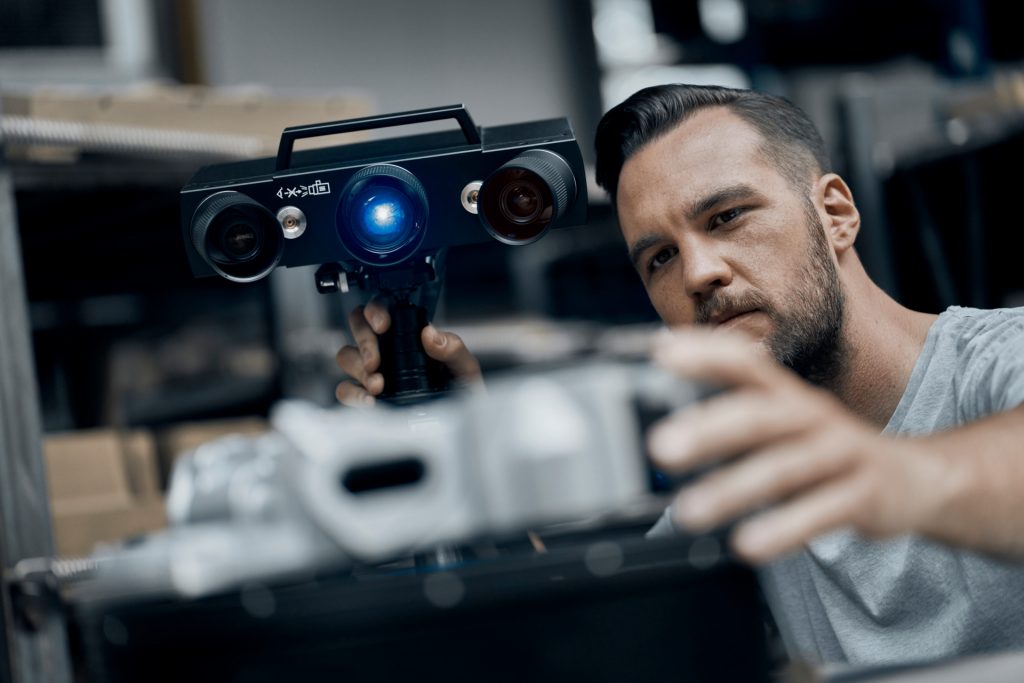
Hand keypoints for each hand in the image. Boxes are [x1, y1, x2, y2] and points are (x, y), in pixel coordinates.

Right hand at [335, 298, 481, 406]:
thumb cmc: (461, 394)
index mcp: (408, 335)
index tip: (383, 326)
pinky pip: (345, 389)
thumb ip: (453, 348)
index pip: (381, 310)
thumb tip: (430, 334)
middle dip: (364, 342)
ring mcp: (372, 372)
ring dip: (358, 369)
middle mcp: (386, 349)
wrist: (459, 428)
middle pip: (357, 327)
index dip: (375, 311)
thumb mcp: (464, 369)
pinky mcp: (365, 396)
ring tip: (379, 386)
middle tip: (376, 361)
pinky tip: (371, 402)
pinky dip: (353, 394)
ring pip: (347, 357)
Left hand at [647, 328, 957, 563]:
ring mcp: (841, 455)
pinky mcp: (863, 496)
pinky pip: (822, 512)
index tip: (662, 351)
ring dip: (734, 488)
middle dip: (709, 429)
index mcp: (788, 396)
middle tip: (660, 446)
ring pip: (786, 467)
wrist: (915, 477)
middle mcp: (813, 417)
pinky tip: (748, 543)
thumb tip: (662, 422)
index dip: (707, 352)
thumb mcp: (784, 421)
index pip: (747, 364)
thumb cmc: (828, 449)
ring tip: (689, 511)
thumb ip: (731, 418)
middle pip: (761, 415)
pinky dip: (784, 528)